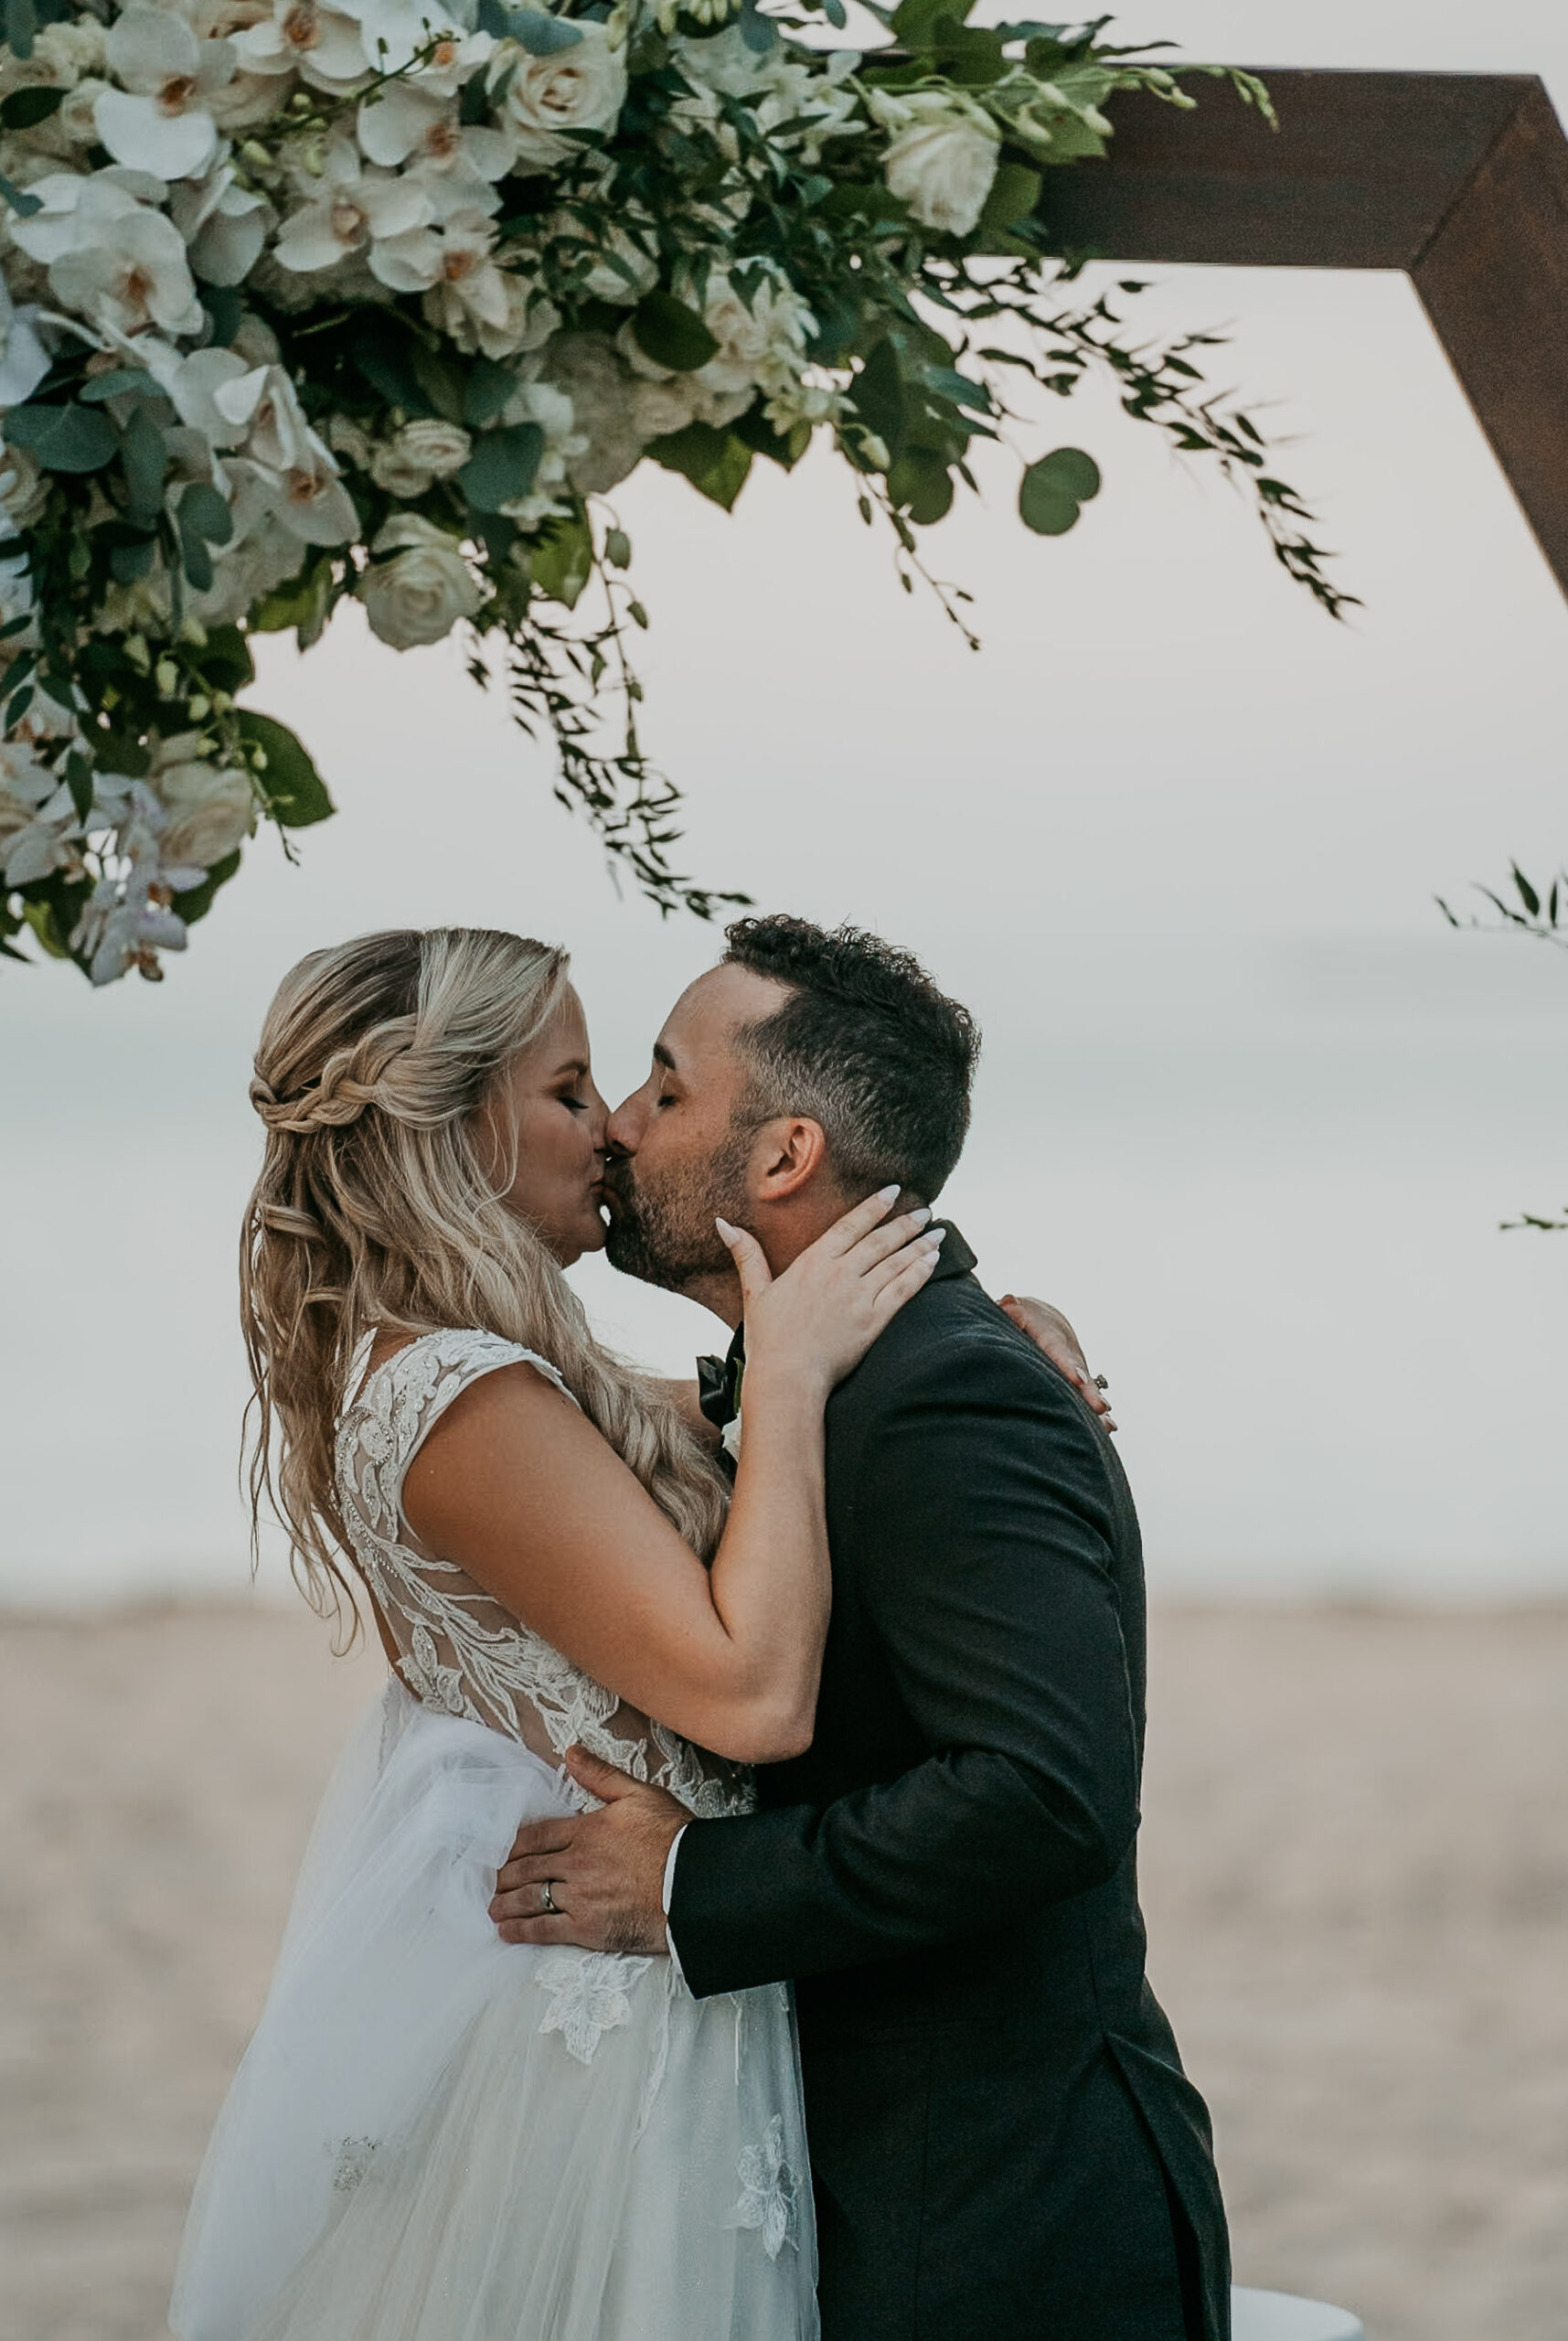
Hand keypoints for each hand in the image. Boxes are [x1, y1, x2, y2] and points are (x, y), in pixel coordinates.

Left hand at [489, 1746, 685, 1956]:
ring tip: (492, 1907)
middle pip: (526, 1868)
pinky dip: (522, 1931)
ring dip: (505, 1903)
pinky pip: (544, 1929)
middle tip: (489, 1881)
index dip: (513, 1845)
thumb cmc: (673, 1838)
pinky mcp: (587, 1928)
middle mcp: (575, 1863)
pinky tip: (507, 1931)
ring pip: (529, 1898)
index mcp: (585, 1831)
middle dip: (503, 1875)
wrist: (694, 1885)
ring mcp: (579, 1897)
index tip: (499, 1852)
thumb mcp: (639, 1795)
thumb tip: (571, 1752)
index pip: (536, 1836)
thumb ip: (601, 1775)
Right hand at [721, 1185, 941, 1400]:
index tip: (894, 1191)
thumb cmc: (768, 1339)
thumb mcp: (754, 1293)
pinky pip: (904, 1290)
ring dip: (920, 1245)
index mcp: (813, 1262)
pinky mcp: (874, 1320)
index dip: (874, 1206)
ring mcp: (860, 1296)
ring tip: (938, 1233)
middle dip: (906, 1223)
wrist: (788, 1378)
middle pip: (881, 1240)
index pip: (851, 1224)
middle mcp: (840, 1273)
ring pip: (896, 1262)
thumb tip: (723, 1223)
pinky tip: (934, 1262)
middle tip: (926, 1211)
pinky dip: (921, 1273)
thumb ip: (746, 1255)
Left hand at [998, 1294, 1116, 1429]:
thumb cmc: (1021, 1317)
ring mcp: (1075, 1366)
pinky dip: (1097, 1411)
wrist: (1045, 1319)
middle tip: (1100, 1407)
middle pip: (1079, 1371)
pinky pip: (1087, 1395)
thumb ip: (1010, 1310)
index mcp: (1049, 1335)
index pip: (1058, 1350)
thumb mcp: (1014, 1310)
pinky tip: (1108, 1428)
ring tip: (1108, 1424)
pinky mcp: (1078, 1381)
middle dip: (1088, 1390)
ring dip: (1096, 1405)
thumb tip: (1010, 1306)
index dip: (1068, 1365)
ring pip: (1087, 1386)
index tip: (1078, 1379)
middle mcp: (1068, 1352)